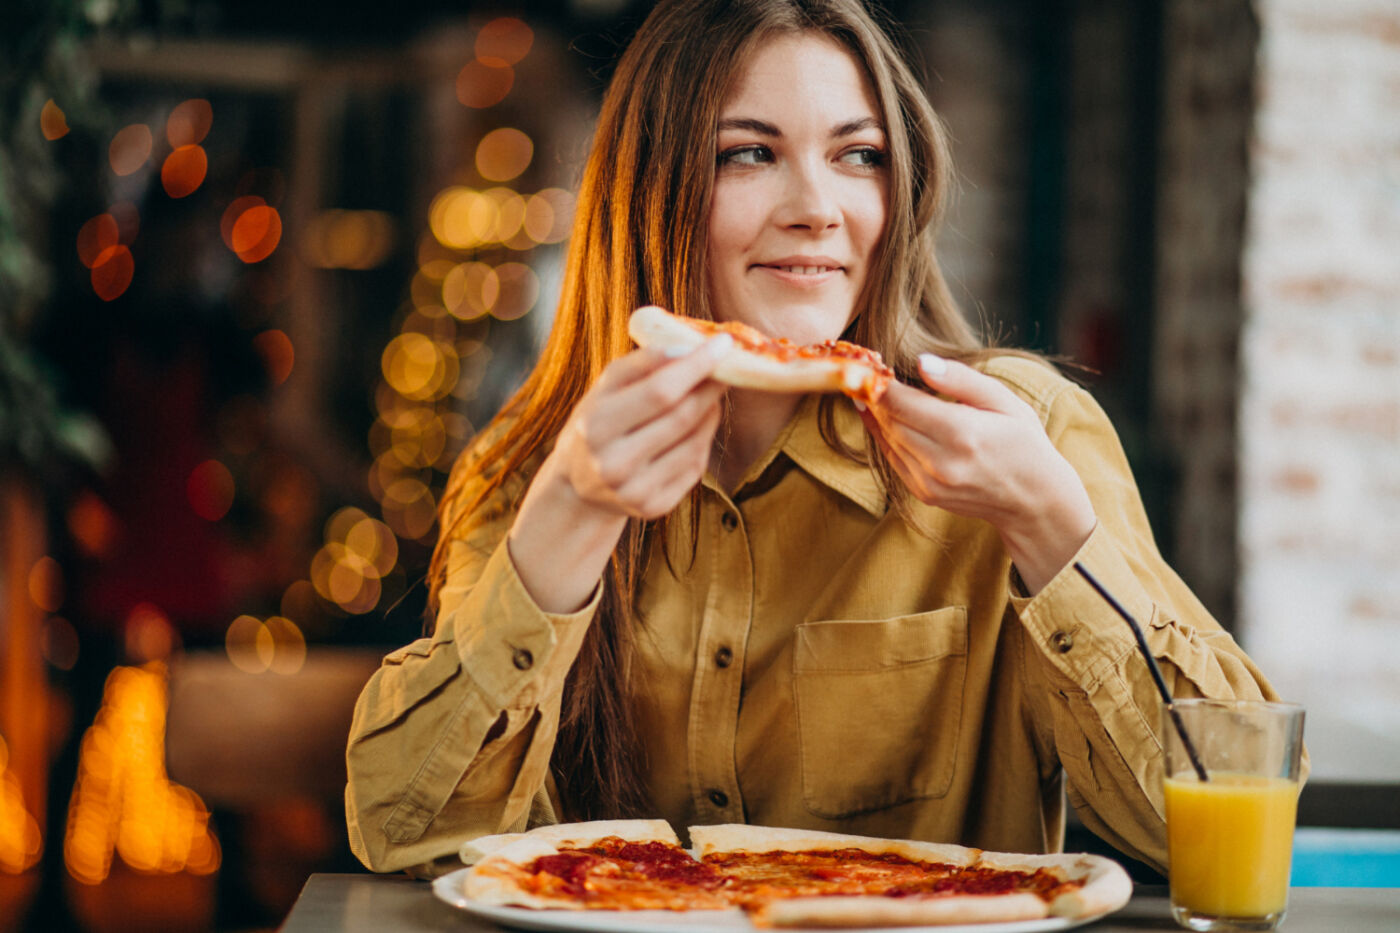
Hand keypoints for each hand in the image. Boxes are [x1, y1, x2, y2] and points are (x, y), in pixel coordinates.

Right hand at [508, 334, 731, 612]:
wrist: (579, 487)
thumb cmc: (596, 424)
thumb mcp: (602, 390)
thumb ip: (640, 365)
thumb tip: (688, 348)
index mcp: (596, 426)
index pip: (659, 391)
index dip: (696, 366)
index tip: (723, 343)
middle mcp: (613, 464)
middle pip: (682, 416)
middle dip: (710, 386)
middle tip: (726, 367)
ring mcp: (635, 490)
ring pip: (695, 441)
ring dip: (710, 411)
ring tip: (707, 395)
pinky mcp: (654, 507)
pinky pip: (695, 466)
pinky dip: (702, 440)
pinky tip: (696, 427)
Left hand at [859, 354, 1095, 593]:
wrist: (1033, 499)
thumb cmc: (1022, 441)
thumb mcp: (1003, 400)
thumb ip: (961, 379)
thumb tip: (921, 362)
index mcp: (962, 433)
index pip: (901, 403)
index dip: (879, 383)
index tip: (873, 366)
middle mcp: (941, 462)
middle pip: (889, 420)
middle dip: (876, 397)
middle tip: (867, 375)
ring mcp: (930, 483)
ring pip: (887, 440)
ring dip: (877, 416)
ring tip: (871, 392)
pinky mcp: (924, 495)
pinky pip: (893, 459)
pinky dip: (886, 437)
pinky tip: (885, 419)